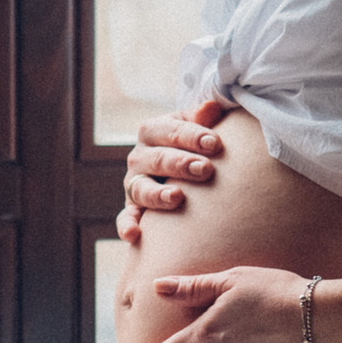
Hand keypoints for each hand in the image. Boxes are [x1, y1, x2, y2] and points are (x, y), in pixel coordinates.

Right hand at [114, 94, 231, 244]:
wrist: (177, 168)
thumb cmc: (192, 145)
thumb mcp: (195, 127)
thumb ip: (202, 119)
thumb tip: (211, 107)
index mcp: (152, 131)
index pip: (170, 130)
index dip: (192, 136)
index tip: (215, 144)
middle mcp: (139, 157)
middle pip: (157, 159)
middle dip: (181, 164)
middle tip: (206, 169)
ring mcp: (134, 183)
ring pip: (141, 188)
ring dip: (158, 194)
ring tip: (178, 198)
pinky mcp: (133, 208)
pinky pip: (126, 217)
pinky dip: (127, 225)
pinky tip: (134, 234)